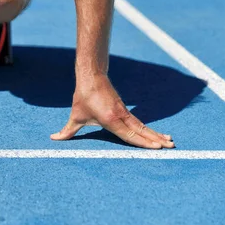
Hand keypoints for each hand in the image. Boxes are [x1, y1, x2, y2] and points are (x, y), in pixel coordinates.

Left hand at [51, 75, 173, 148]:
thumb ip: (67, 131)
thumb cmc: (83, 97)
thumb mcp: (75, 116)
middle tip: (170, 147)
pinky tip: (157, 134)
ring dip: (156, 135)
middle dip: (155, 140)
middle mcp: (121, 116)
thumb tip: (53, 138)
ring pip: (143, 126)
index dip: (143, 142)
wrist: (91, 77)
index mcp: (111, 119)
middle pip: (141, 131)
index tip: (156, 148)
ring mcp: (125, 113)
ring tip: (170, 142)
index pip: (129, 134)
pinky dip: (149, 129)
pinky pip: (139, 122)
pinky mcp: (125, 110)